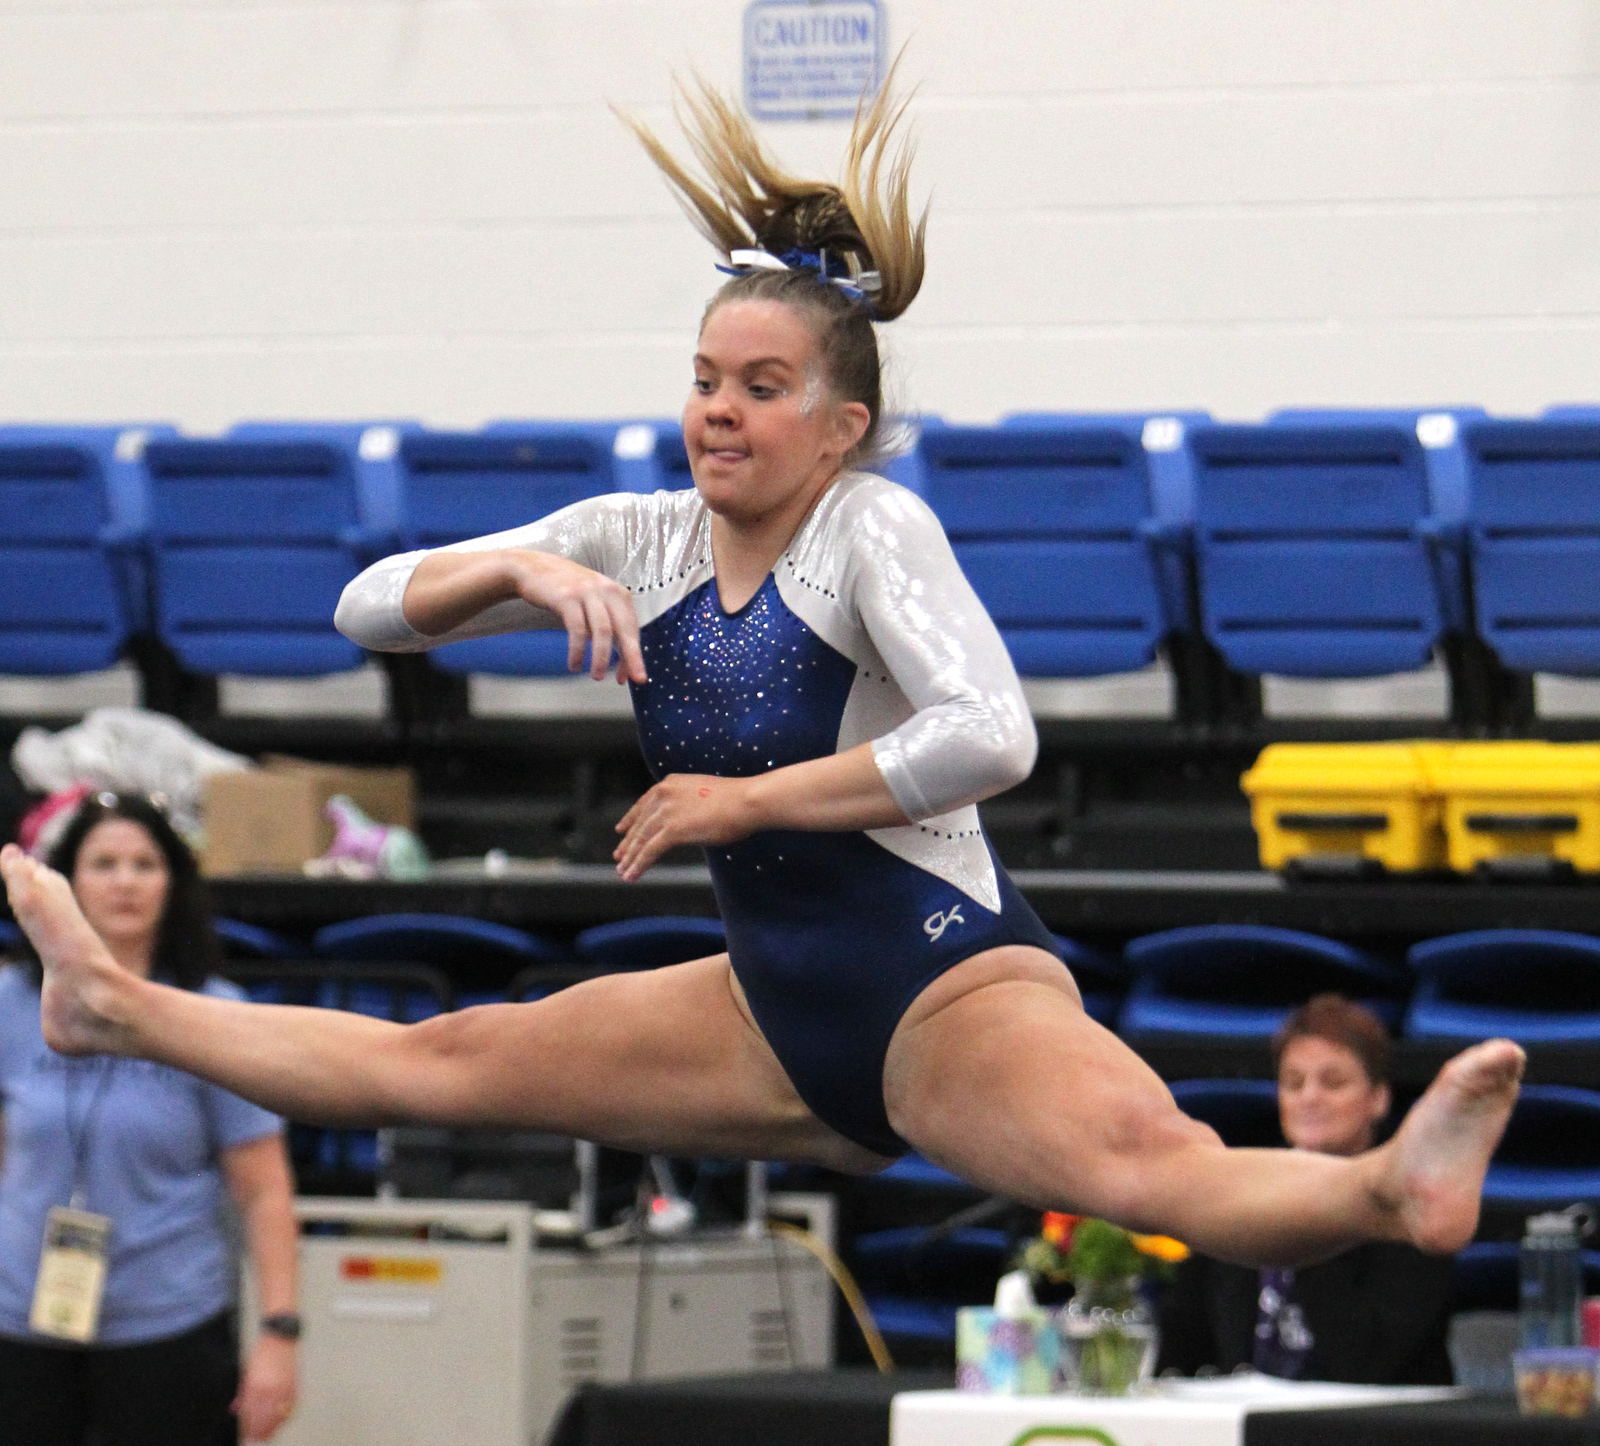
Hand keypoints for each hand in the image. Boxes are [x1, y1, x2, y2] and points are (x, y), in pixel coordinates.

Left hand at [234, 1335, 296, 1442]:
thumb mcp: (247, 1374)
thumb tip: (237, 1410)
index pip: (251, 1416)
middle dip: (258, 1432)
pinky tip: (281, 1421)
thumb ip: (243, 1394)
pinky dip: (285, 1417)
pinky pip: (291, 1408)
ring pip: (279, 1417)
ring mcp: (284, 1388)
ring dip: (272, 1428)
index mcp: (256, 1386)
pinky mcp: (295, 1386)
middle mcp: (271, 1390)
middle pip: (265, 1420)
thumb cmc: (262, 1354)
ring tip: (267, 1435)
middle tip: (254, 1438)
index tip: (245, 1435)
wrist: (281, 1338)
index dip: (248, 1428)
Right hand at [509, 552, 646, 682]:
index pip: (633, 628)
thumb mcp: (594, 602)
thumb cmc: (567, 591)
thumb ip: (609, 625)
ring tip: (597, 676)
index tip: (633, 677)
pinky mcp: (567, 597)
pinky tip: (575, 664)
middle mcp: (607, 590)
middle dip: (631, 657)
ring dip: (602, 658)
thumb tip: (623, 660)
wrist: (533, 568)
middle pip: (625, 628)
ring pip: (603, 631)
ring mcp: (587, 593)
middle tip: (634, 680)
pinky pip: (578, 630)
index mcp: (618, 594)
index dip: (634, 655)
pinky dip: (578, 651)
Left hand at [614, 775, 754, 879]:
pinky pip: (649, 851)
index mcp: (671, 783)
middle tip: (619, 857)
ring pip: (641, 839)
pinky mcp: (672, 829)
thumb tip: (686, 822)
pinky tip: (632, 875)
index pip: (643, 804)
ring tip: (623, 872)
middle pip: (639, 823)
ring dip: (631, 858)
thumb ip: (688, 805)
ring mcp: (666, 811)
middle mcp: (663, 794)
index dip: (630, 819)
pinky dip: (639, 865)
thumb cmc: (737, 801)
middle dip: (628, 843)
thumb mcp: (704, 795)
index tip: (621, 830)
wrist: (748, 801)